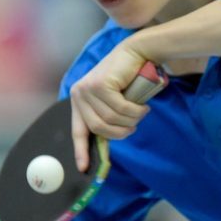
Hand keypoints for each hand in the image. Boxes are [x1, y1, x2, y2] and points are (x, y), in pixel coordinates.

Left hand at [69, 42, 149, 171]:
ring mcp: (89, 88)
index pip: (78, 130)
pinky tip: (142, 107)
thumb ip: (106, 116)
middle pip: (98, 127)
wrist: (137, 52)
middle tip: (133, 126)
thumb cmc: (127, 77)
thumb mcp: (113, 99)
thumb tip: (105, 142)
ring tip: (141, 113)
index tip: (84, 168)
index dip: (81, 150)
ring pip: (110, 119)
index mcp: (79, 99)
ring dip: (130, 120)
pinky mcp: (101, 84)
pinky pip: (120, 108)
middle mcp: (79, 93)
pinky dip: (134, 111)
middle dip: (119, 132)